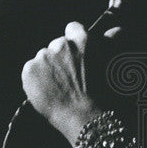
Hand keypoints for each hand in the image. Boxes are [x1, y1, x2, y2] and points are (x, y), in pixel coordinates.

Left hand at [22, 21, 102, 145]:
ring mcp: (43, 57)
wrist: (85, 119)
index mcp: (82, 40)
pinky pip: (31, 70)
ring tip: (60, 88)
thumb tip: (117, 29)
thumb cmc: (104, 96)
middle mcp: (61, 45)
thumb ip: (112, 42)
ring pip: (43, 58)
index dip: (75, 43)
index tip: (77, 55)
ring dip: (48, 68)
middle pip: (57, 45)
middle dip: (62, 57)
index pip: (73, 28)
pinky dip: (36, 80)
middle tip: (71, 78)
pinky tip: (48, 92)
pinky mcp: (29, 70)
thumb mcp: (113, 65)